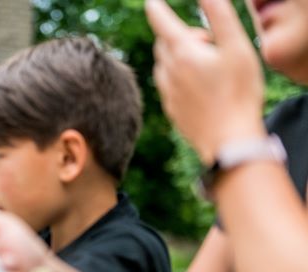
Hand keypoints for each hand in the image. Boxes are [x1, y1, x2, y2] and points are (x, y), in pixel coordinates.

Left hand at [146, 0, 265, 163]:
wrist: (229, 140)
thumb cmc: (239, 93)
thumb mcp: (237, 48)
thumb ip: (219, 17)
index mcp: (183, 53)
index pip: (161, 21)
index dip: (155, 7)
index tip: (150, 0)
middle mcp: (167, 72)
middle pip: (163, 43)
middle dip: (180, 35)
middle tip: (209, 42)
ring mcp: (167, 93)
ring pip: (163, 65)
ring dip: (177, 57)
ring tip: (205, 65)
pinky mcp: (171, 110)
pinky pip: (167, 86)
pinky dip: (176, 78)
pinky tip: (197, 87)